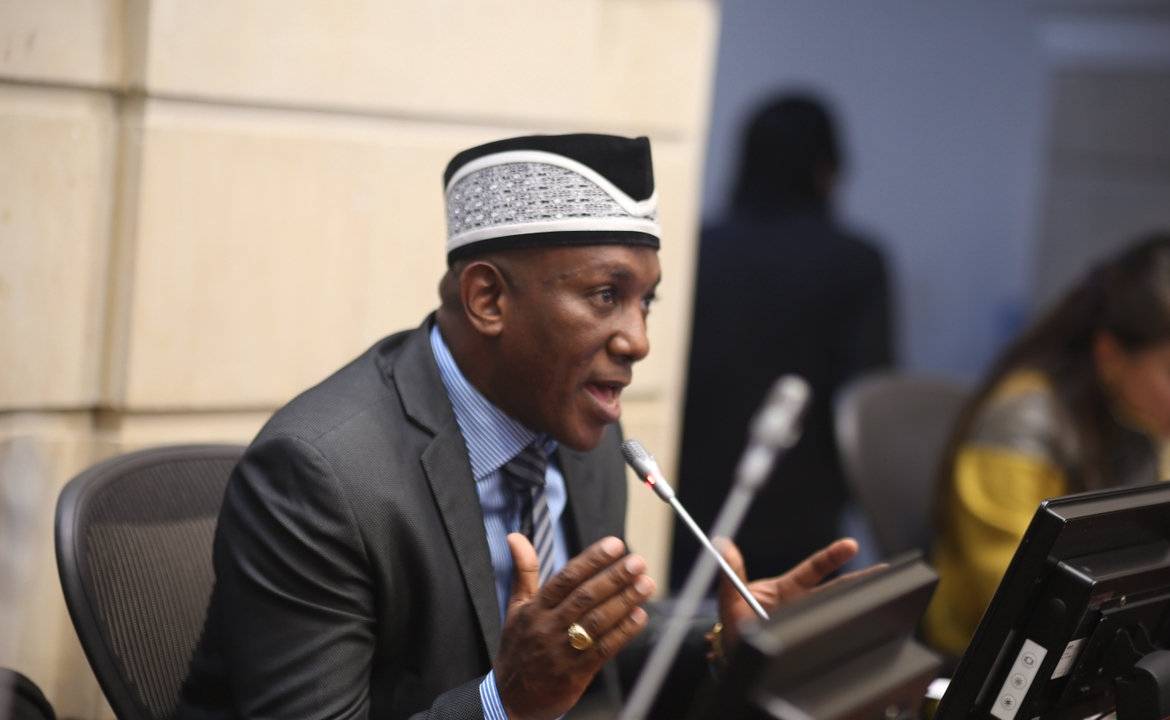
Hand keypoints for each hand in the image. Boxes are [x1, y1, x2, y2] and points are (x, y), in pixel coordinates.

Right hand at [493, 534, 655, 719]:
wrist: (510, 699)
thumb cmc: (518, 648)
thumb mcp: (515, 608)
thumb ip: (523, 572)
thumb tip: (516, 538)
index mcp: (535, 609)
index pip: (566, 578)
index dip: (592, 560)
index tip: (614, 545)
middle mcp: (548, 627)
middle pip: (584, 597)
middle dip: (614, 578)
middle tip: (637, 562)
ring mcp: (561, 651)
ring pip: (596, 622)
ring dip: (624, 601)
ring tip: (645, 584)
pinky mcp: (574, 674)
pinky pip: (602, 650)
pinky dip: (622, 632)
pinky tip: (638, 616)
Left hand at [716, 538, 881, 653]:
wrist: (734, 654)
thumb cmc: (735, 623)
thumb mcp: (730, 597)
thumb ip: (731, 572)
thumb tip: (723, 544)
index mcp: (787, 589)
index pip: (813, 569)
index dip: (831, 557)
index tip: (850, 546)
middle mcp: (803, 604)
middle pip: (837, 590)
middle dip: (862, 582)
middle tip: (886, 575)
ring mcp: (809, 623)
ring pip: (838, 613)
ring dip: (859, 608)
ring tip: (885, 602)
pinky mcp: (811, 643)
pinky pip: (831, 638)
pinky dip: (846, 636)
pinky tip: (861, 636)